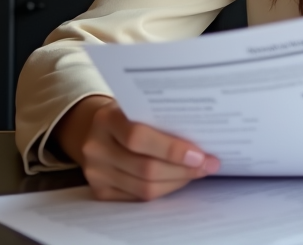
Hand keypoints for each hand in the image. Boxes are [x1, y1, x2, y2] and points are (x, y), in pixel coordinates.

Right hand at [53, 95, 219, 200]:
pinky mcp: (100, 190)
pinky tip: (180, 178)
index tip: (200, 154)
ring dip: (178, 180)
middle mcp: (95, 147)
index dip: (171, 149)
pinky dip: (165, 188)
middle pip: (145, 167)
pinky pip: (138, 197)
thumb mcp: (139, 105)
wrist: (93, 128)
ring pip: (144, 187)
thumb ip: (162, 116)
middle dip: (183, 168)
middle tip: (209, 164)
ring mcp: (95, 172)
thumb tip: (204, 133)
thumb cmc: (128, 113)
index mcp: (106, 119)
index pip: (138, 138)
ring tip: (199, 171)